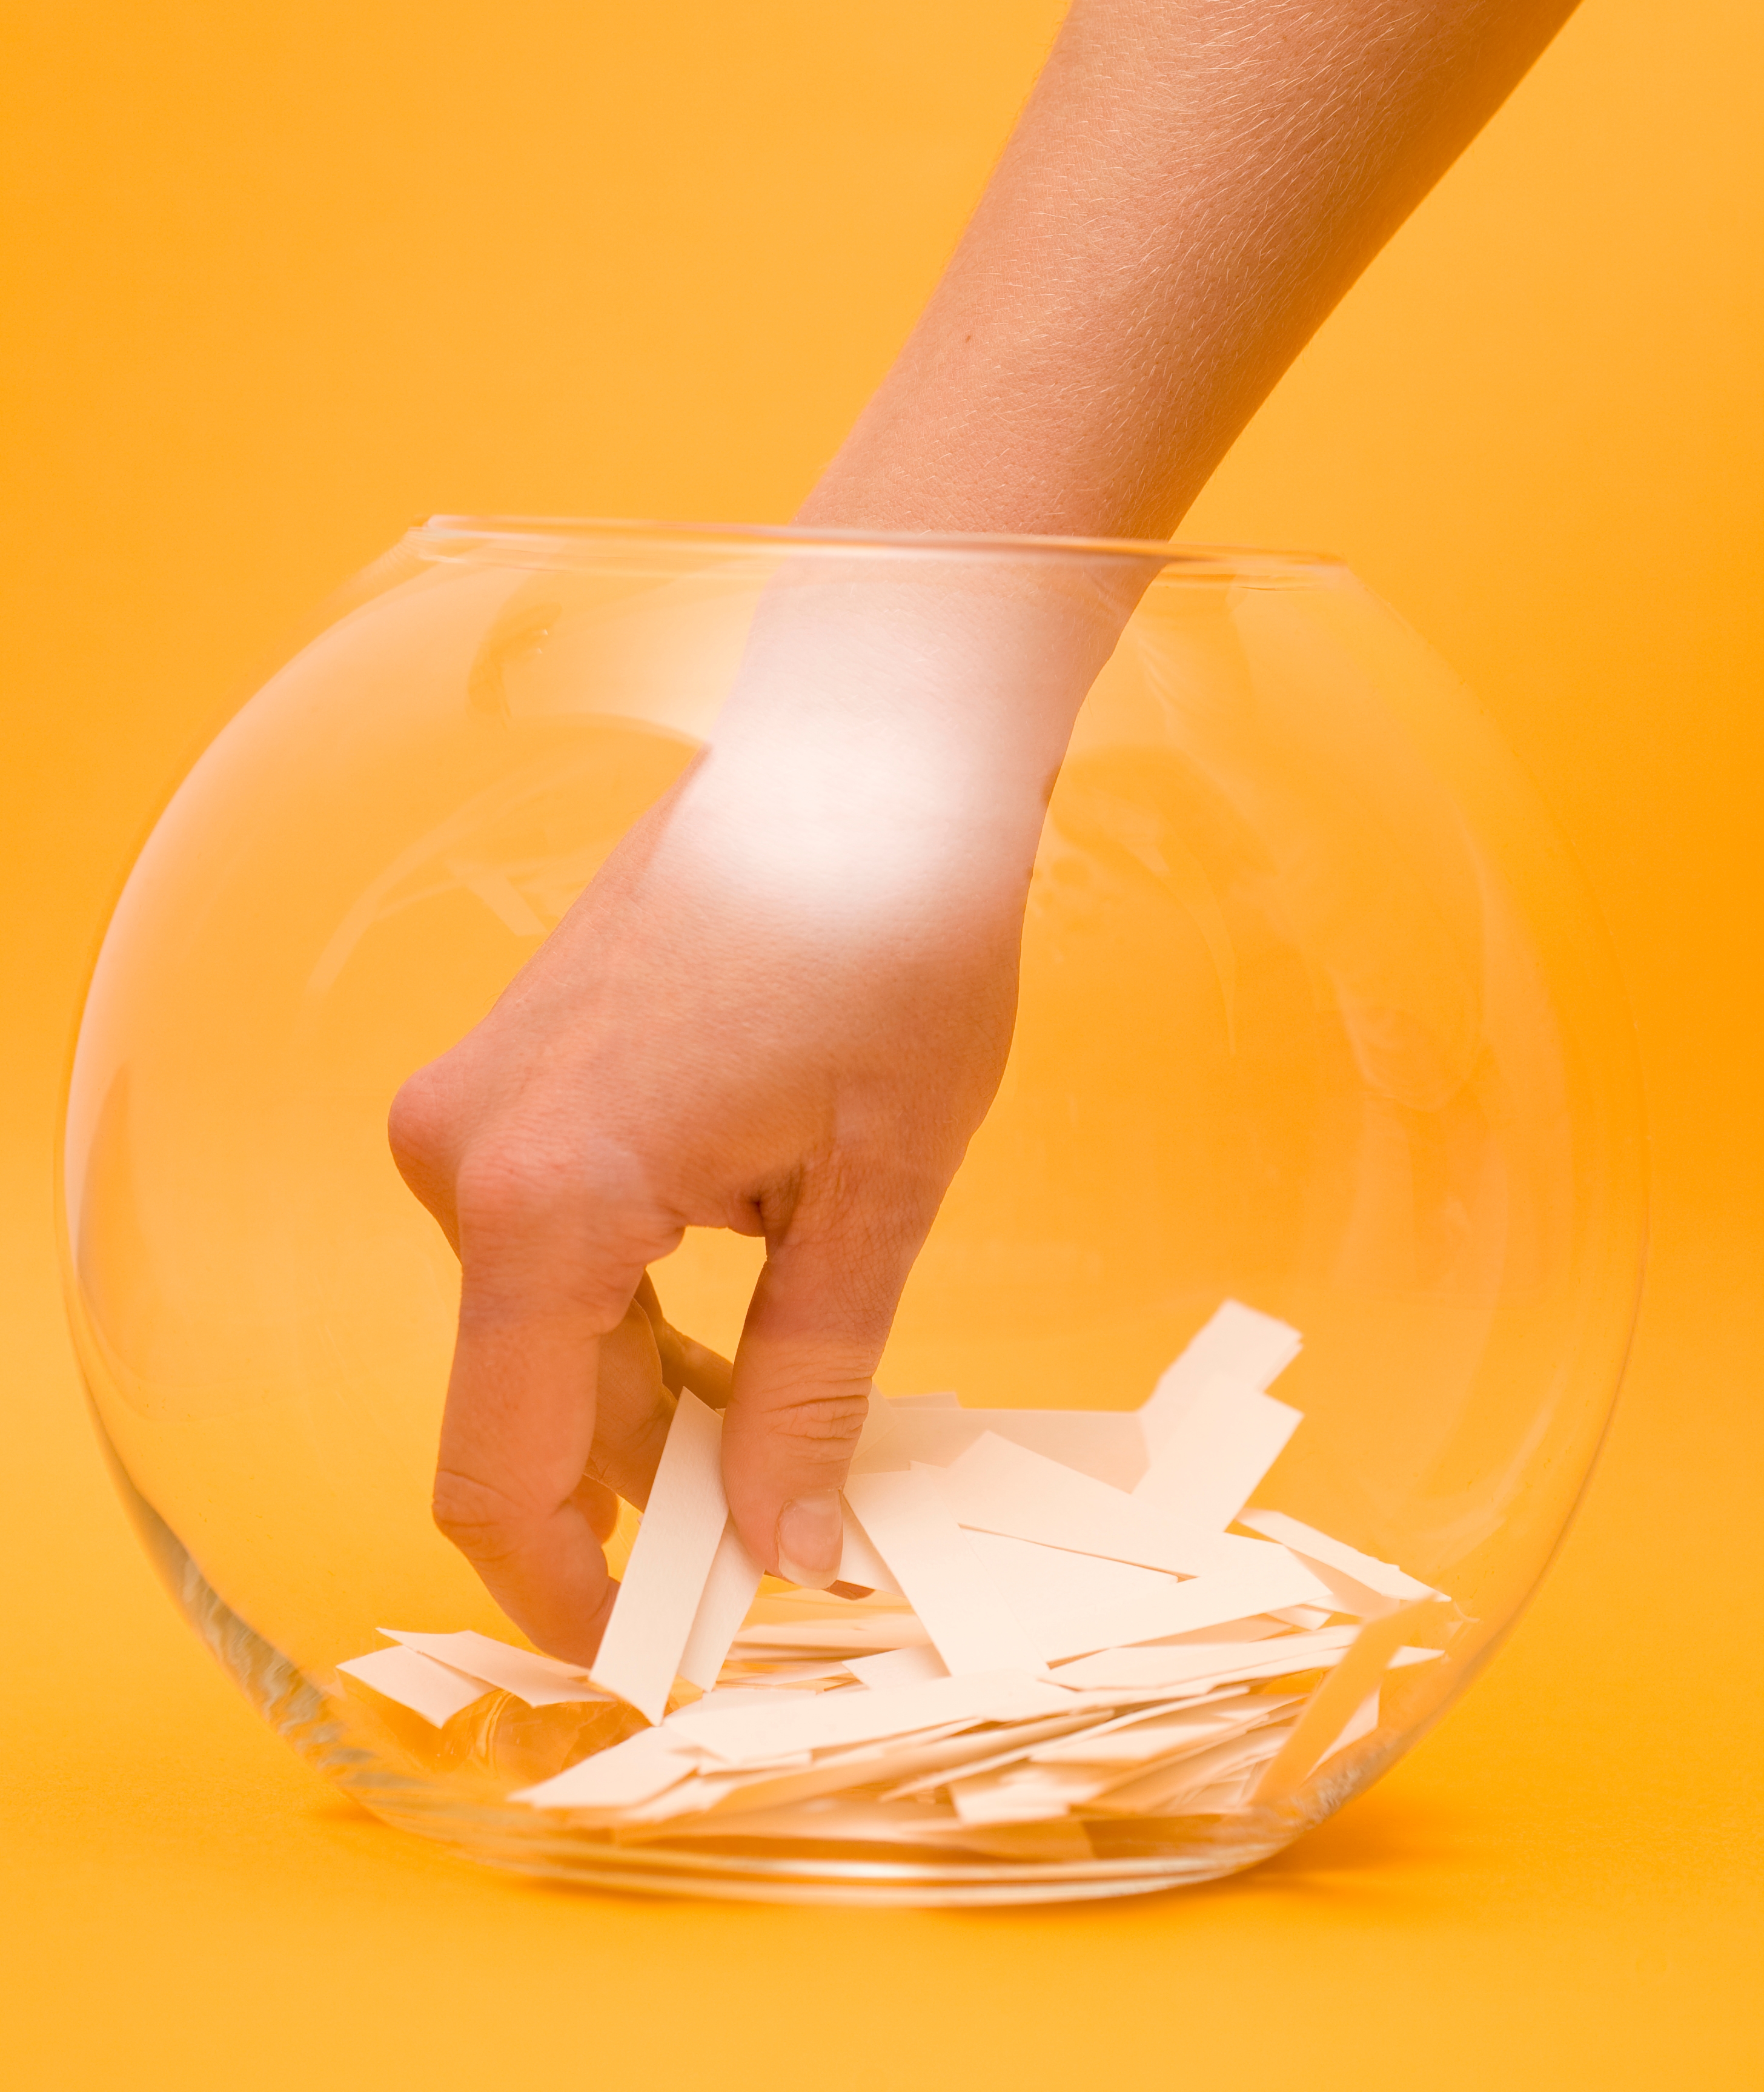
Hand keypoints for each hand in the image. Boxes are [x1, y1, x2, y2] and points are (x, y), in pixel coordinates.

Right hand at [387, 713, 1040, 1664]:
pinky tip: (739, 1330)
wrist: (858, 749)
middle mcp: (464, 1153)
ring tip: (786, 1435)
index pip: (501, 1472)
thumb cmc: (889, 939)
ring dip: (643, 1404)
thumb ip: (815, 1386)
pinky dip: (626, 1315)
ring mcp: (472, 1105)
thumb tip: (793, 1555)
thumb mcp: (878, 1192)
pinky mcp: (507, 1075)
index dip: (568, 1597)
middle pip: (519, 1406)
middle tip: (773, 1563)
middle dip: (633, 1504)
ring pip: (536, 1330)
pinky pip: (544, 1248)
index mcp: (544, 1198)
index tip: (654, 1666)